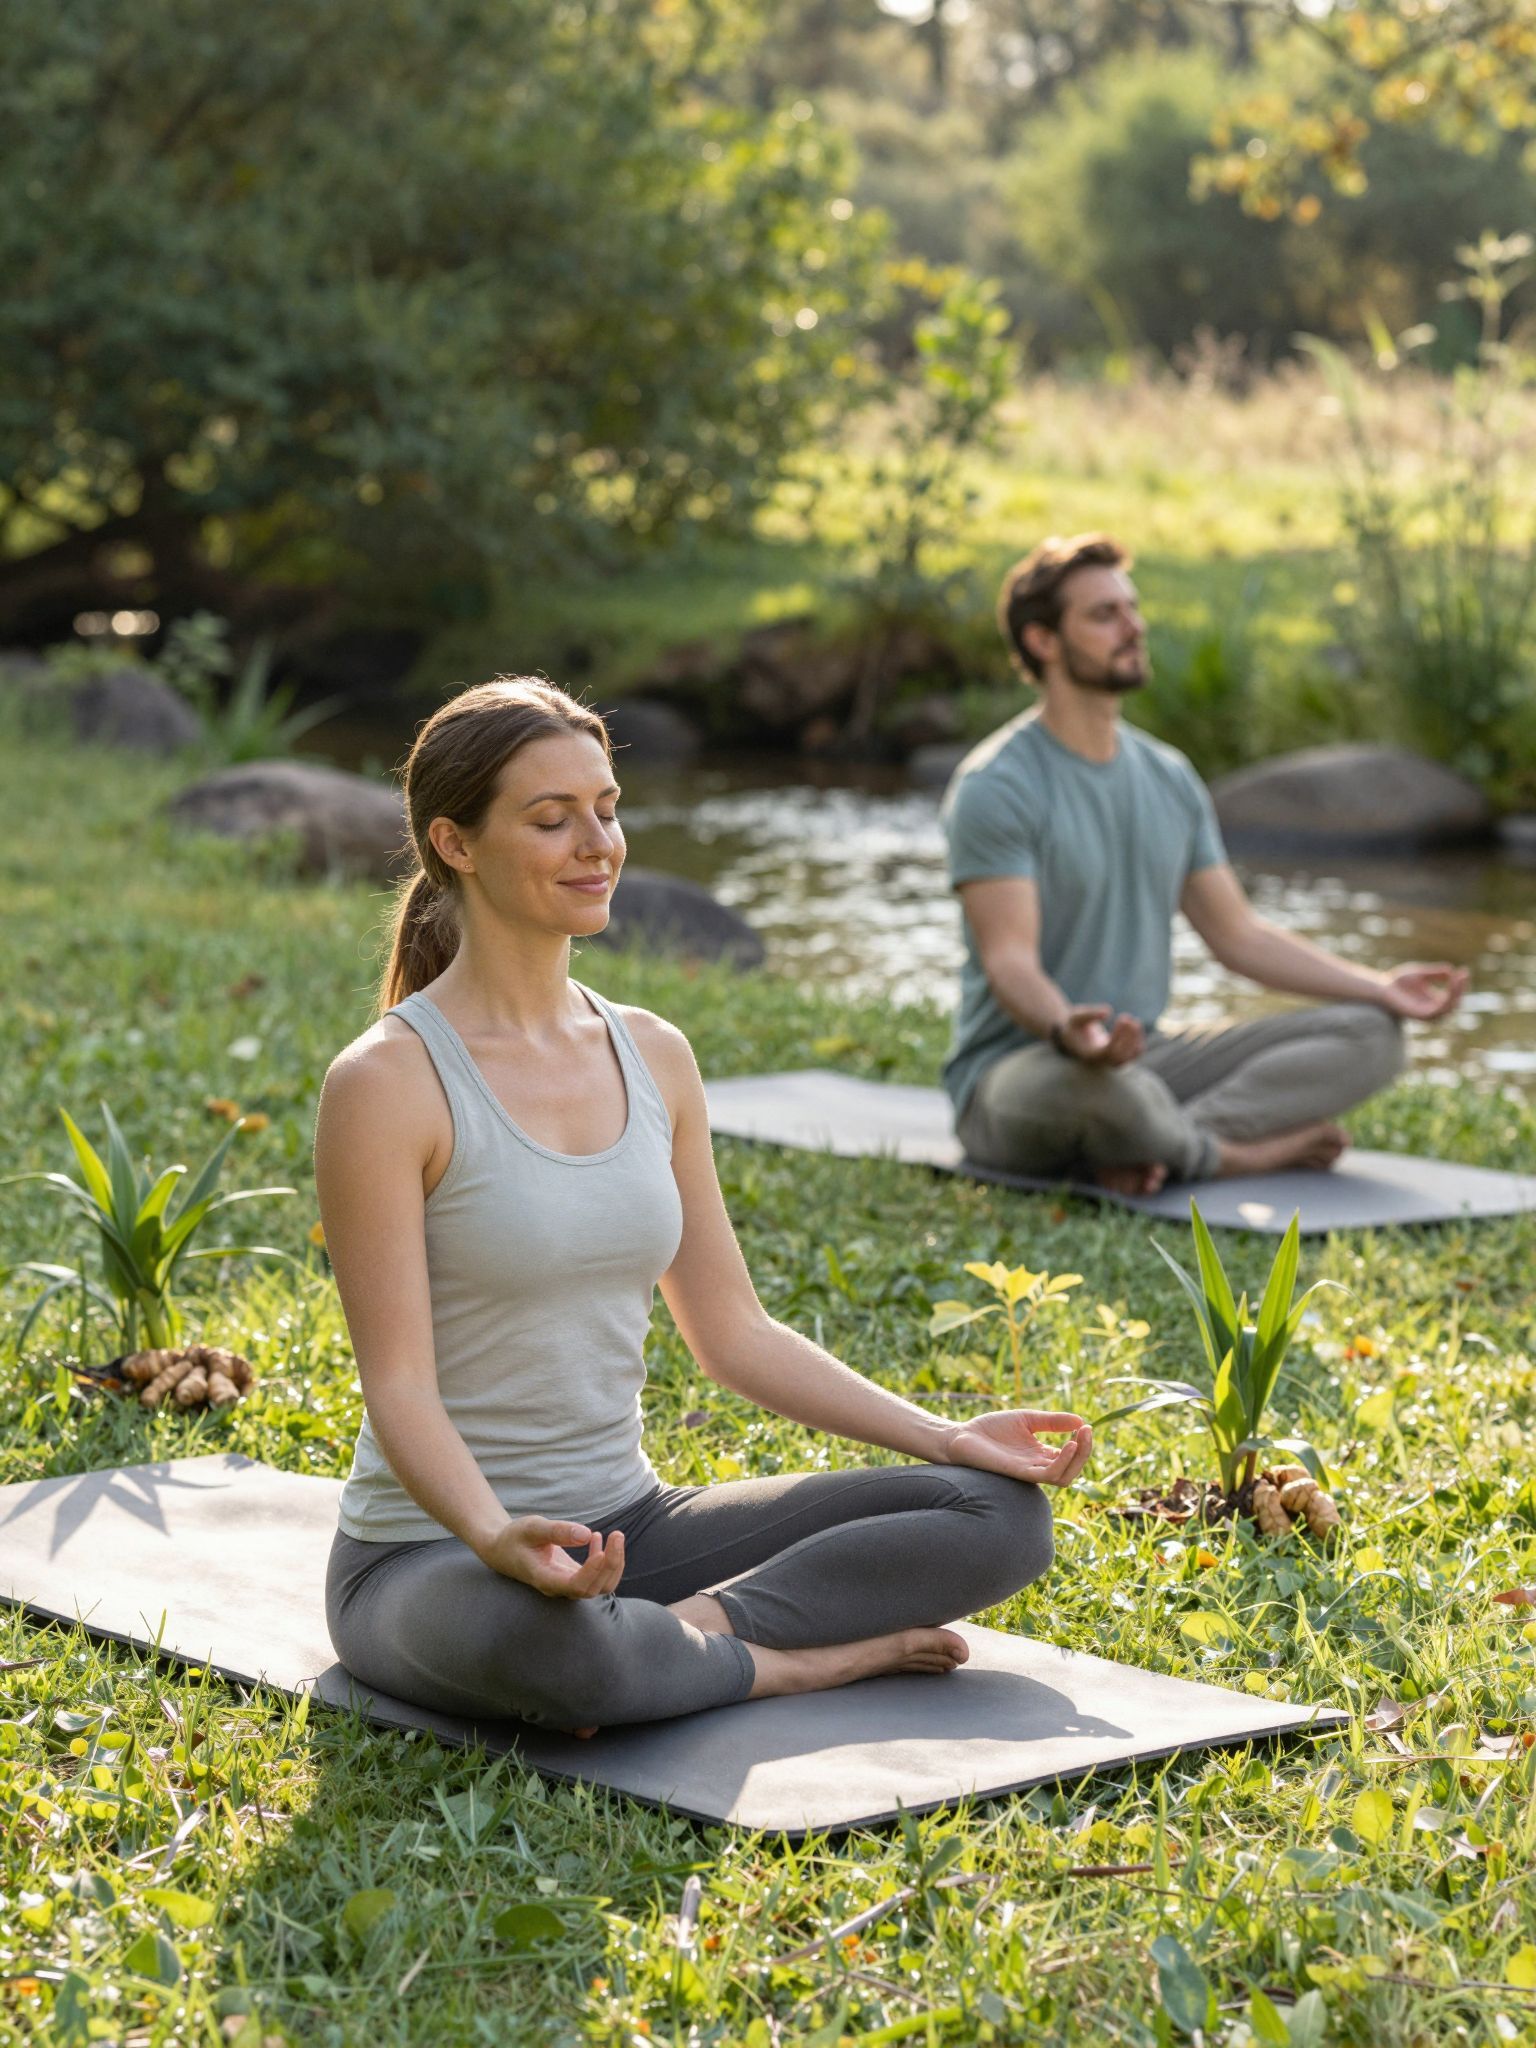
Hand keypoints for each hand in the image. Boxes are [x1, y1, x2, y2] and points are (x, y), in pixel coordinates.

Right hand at [479, 1516, 625, 1598]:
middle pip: (593, 1588)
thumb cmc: (515, 1538)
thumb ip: (557, 1531)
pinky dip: (606, 1560)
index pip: (576, 1586)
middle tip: (617, 1534)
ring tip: (616, 1536)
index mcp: (545, 1579)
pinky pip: (597, 1577)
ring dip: (613, 1564)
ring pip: (600, 1586)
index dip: (593, 1572)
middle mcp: (558, 1587)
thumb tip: (586, 1534)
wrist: (503, 1549)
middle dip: (611, 1564)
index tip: (602, 1551)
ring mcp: (567, 1584)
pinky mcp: (573, 1577)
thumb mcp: (532, 1528)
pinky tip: (597, 1537)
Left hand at [942, 1409, 1092, 1487]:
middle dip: (1084, 1452)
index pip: (1071, 1456)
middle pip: (1072, 1469)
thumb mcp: (1027, 1419)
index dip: (1082, 1443)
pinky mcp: (1019, 1473)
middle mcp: (1038, 1466)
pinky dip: (1061, 1462)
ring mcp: (1029, 1471)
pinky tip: (1066, 1445)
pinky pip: (1047, 1474)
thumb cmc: (991, 1429)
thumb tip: (1080, 1420)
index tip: (1085, 1425)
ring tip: (1078, 1439)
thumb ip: (1052, 1421)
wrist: (961, 1436)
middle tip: (1087, 1431)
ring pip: (1064, 1477)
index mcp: (1041, 1455)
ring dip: (1076, 1459)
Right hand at [1056, 1006, 1144, 1065]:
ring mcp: (1111, 1061)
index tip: (1121, 1019)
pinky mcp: (1119, 1056)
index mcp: (1089, 1055)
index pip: (1108, 1052)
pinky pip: (1134, 1054)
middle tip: (1126, 1017)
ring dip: (1136, 1040)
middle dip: (1128, 1037)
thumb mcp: (1076, 1017)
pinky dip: (1138, 1042)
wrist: (1074, 1036)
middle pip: (1120, 1057)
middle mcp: (1101, 1062)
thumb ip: (1090, 1014)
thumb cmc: (1075, 1025)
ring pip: (1130, 1057)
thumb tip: (1108, 1011)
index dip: (1118, 1037)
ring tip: (1134, 1021)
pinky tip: (1135, 1025)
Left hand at [1378, 963, 1467, 1020]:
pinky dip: (1448, 999)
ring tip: (1458, 978)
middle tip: (1463, 974)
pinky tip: (1450, 986)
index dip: (1460, 985)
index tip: (1464, 971)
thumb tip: (1451, 970)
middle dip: (1460, 989)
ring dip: (1456, 993)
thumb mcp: (1421, 974)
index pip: (1453, 997)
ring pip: (1450, 1007)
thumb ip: (1435, 974)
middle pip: (1454, 1003)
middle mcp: (1432, 1010)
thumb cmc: (1398, 982)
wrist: (1382, 987)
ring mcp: (1427, 1015)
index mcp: (1434, 1002)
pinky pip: (1440, 1010)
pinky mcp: (1421, 1016)